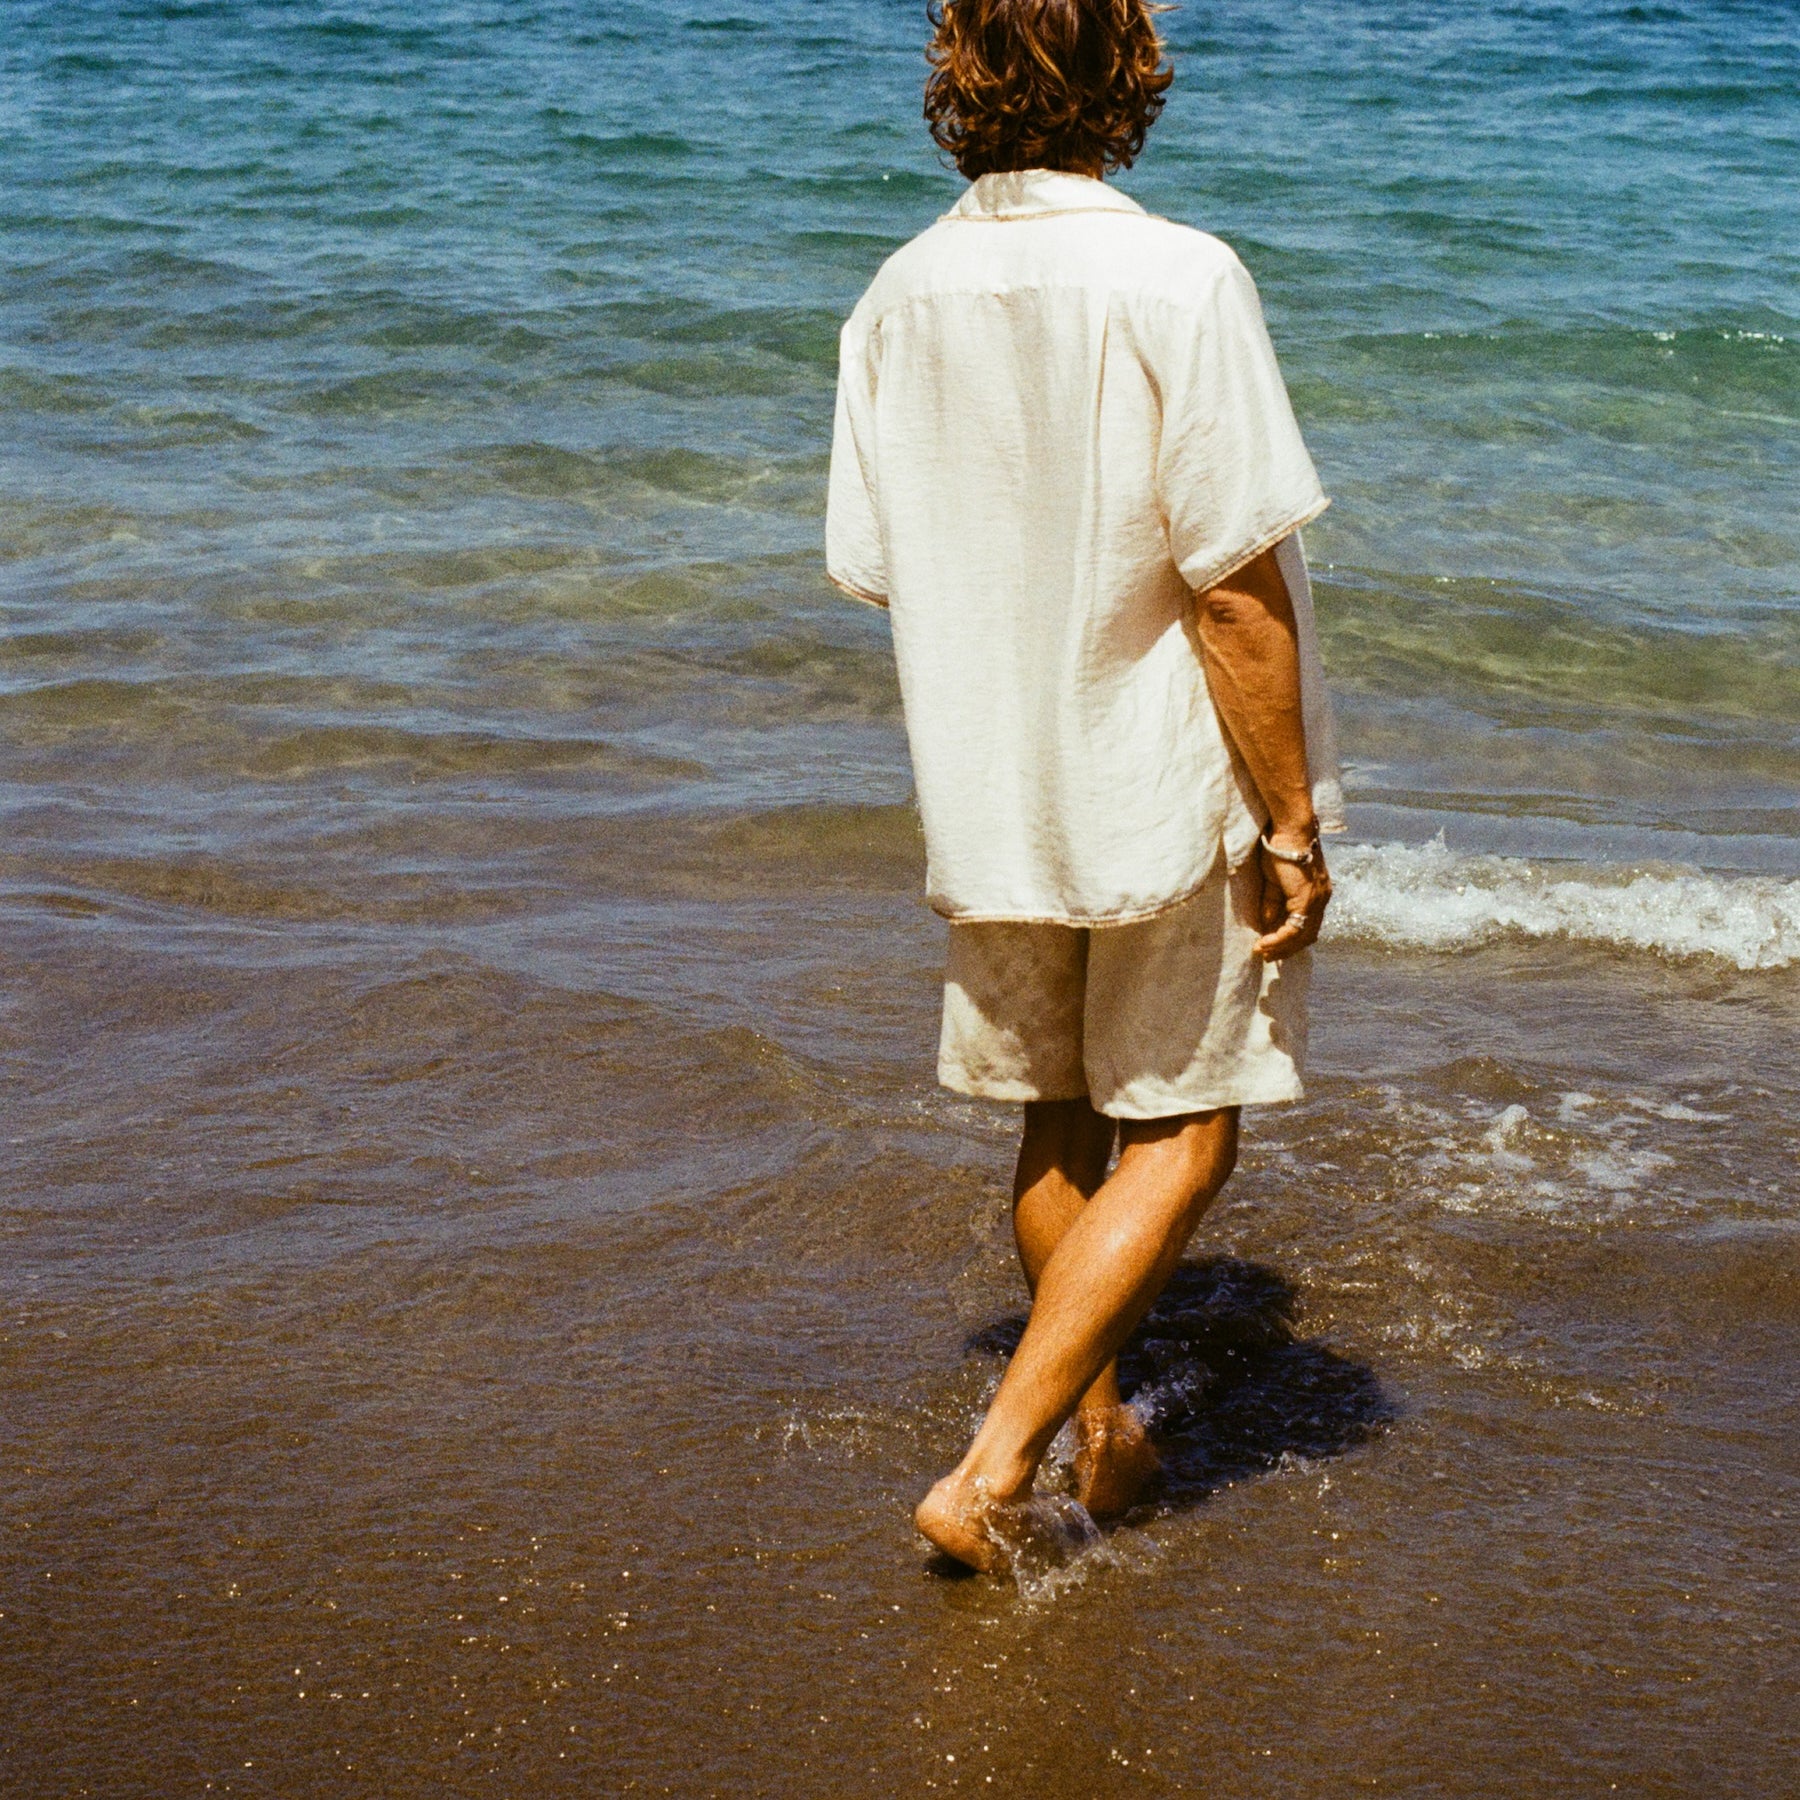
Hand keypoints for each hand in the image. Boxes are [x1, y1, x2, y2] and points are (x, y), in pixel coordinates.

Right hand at [1253, 834, 1330, 961]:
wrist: (1290, 831)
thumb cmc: (1280, 849)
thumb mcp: (1274, 882)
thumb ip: (1273, 903)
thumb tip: (1267, 923)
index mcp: (1317, 893)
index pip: (1308, 925)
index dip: (1290, 939)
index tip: (1271, 946)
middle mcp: (1322, 899)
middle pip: (1307, 935)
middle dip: (1286, 949)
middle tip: (1267, 956)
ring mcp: (1317, 900)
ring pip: (1302, 936)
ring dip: (1281, 948)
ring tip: (1262, 952)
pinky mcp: (1307, 900)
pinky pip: (1293, 929)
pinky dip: (1278, 939)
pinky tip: (1264, 942)